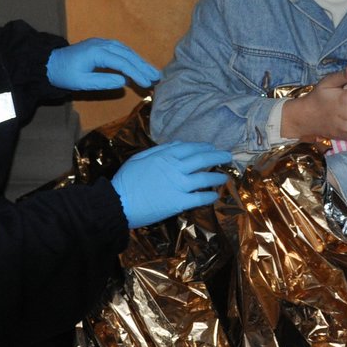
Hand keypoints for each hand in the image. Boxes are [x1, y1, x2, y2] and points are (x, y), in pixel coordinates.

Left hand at [47, 38, 162, 90]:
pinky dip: (131, 57)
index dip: (136, 73)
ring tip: (152, 72)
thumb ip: (103, 82)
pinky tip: (138, 64)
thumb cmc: (64, 75)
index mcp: (97, 52)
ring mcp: (101, 43)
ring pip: (125, 51)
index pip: (122, 63)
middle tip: (157, 77)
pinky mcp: (100, 46)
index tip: (147, 83)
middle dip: (143, 66)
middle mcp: (102, 44)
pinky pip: (120, 50)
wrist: (49, 63)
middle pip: (127, 54)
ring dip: (139, 61)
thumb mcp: (82, 83)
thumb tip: (124, 81)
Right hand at [110, 141, 233, 228]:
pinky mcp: (179, 202)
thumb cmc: (126, 180)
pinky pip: (199, 198)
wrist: (119, 203)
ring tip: (225, 177)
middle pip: (202, 159)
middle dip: (217, 157)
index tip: (212, 148)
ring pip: (204, 178)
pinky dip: (209, 196)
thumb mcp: (140, 158)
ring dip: (217, 177)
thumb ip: (159, 149)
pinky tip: (215, 196)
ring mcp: (178, 185)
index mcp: (164, 156)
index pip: (189, 148)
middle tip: (227, 157)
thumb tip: (177, 144)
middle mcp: (175, 168)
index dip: (203, 147)